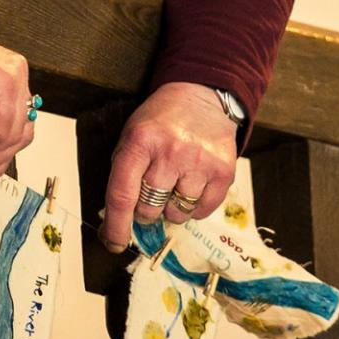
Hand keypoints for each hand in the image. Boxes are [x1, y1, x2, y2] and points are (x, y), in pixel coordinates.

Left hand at [100, 82, 236, 251]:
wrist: (202, 95)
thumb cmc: (160, 122)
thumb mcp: (132, 137)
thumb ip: (124, 176)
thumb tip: (115, 225)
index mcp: (140, 142)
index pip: (122, 195)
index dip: (116, 226)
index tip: (115, 244)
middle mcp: (170, 152)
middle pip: (150, 209)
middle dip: (147, 210)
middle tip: (153, 193)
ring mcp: (199, 161)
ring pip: (177, 214)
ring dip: (172, 208)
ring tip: (176, 183)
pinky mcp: (224, 170)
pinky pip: (203, 211)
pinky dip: (195, 207)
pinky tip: (193, 185)